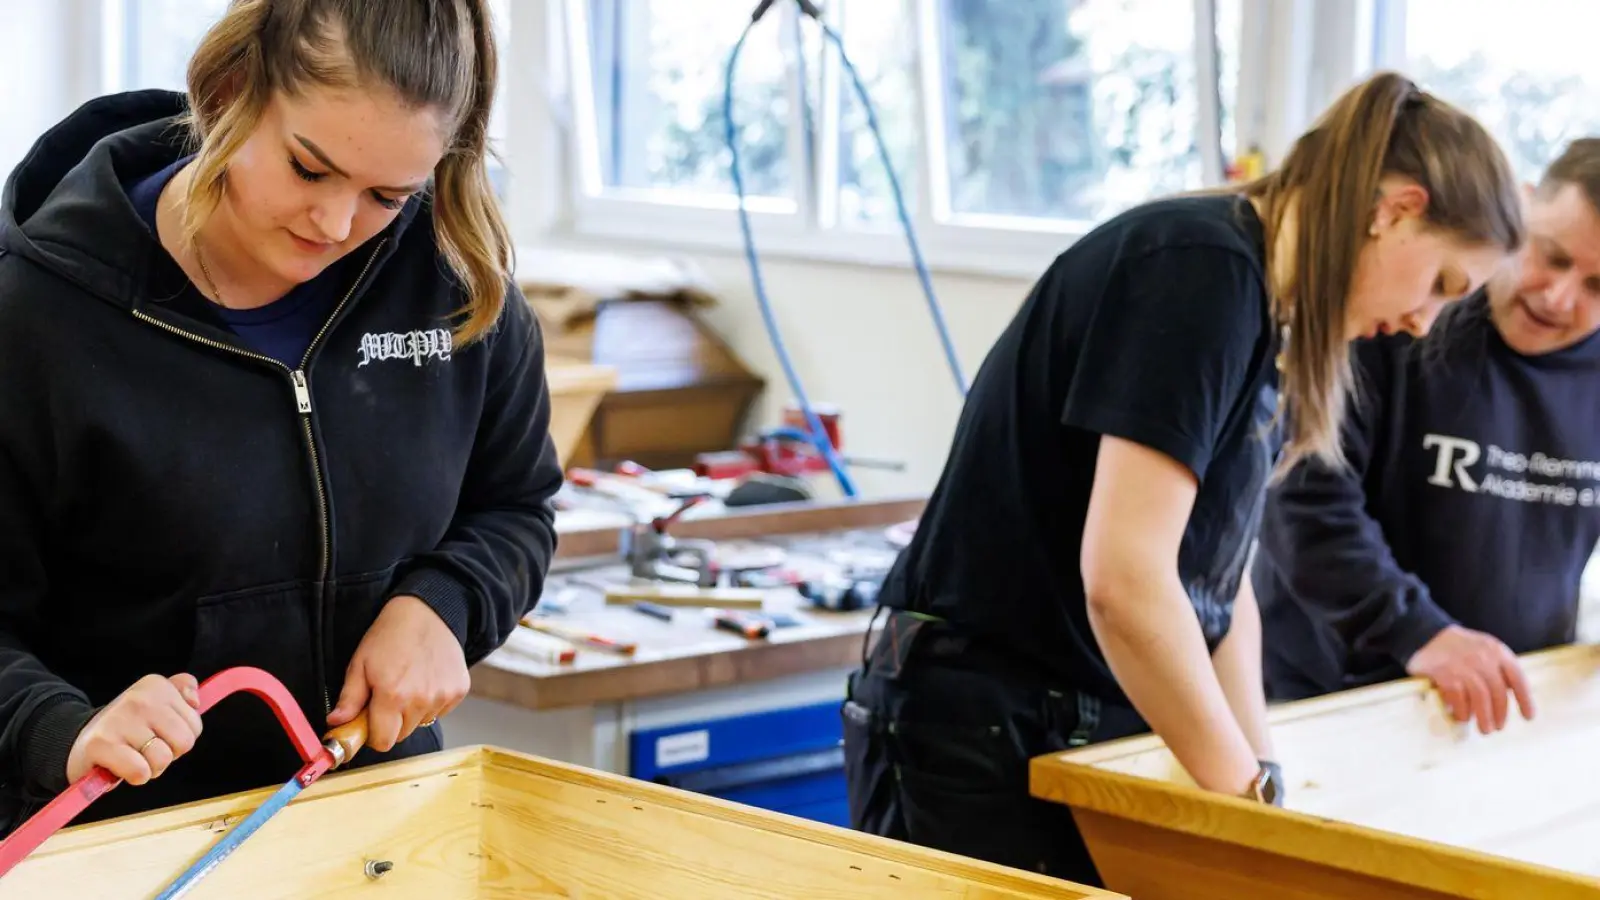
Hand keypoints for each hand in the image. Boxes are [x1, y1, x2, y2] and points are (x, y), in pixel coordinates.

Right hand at [66, 674, 202, 785]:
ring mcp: (119, 720)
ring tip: (133, 757)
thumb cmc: (127, 727)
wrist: (77, 741)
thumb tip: (196, 701)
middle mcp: (139, 698)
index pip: (195, 725)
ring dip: (151, 768)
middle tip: (145, 749)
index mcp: (156, 685)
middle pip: (184, 742)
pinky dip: (135, 777)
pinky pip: (140, 771)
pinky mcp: (101, 744)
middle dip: (169, 754)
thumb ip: (182, 691)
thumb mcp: (156, 702)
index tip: (157, 733)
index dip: (178, 738)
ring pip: (163, 759)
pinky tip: (122, 767)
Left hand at [327, 595, 468, 752]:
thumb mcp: (360, 663)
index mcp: (392, 696)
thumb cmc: (391, 634)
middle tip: (387, 697)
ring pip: (421, 723)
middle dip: (392, 722)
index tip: (370, 720)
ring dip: (412, 711)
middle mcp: (421, 700)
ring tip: (409, 683)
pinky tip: (426, 679)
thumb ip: (349, 699)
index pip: (383, 743)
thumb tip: (336, 723)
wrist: (428, 611)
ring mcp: (443, 696)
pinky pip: (439, 711)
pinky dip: (431, 702)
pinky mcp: (458, 691)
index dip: (373, 734)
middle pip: (402, 735)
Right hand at [1405, 625, 1533, 733]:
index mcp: (1497, 651)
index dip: (1525, 700)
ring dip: (1484, 717)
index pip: (1517, 678)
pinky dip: (1462, 711)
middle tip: (1498, 727)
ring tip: (1485, 729)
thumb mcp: (1484, 649)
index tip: (1528, 717)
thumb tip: (1506, 697)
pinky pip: (1458, 698)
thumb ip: (1497, 668)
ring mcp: (1463, 666)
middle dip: (1500, 713)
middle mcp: (1483, 658)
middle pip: (1498, 692)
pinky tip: (1462, 716)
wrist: (1425, 634)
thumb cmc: (1458, 647)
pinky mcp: (1444, 674)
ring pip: (1480, 698)